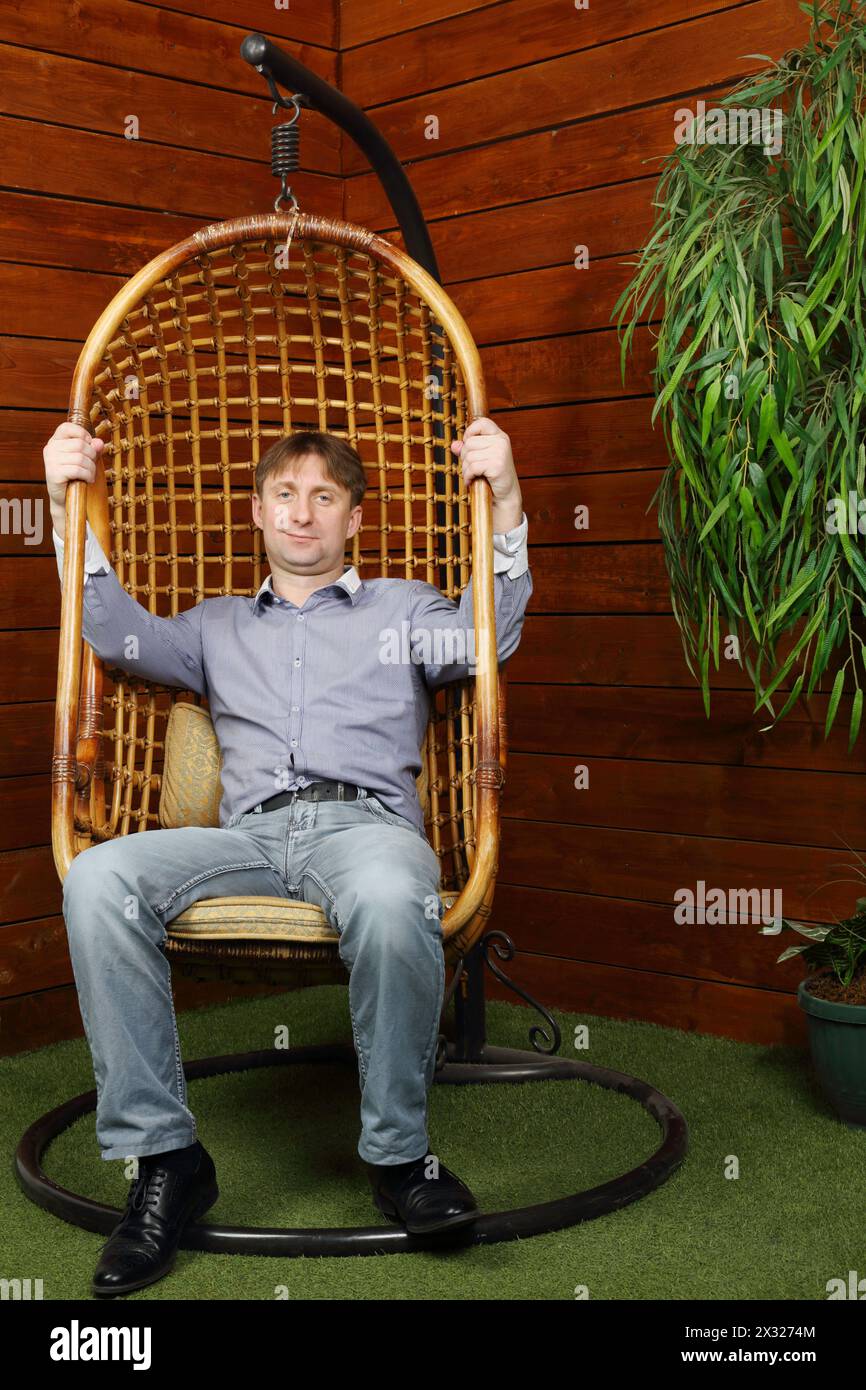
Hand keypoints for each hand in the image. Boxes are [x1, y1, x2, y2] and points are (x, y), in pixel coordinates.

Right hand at [43, 423, 104, 539]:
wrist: (65, 499)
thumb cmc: (76, 476)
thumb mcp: (86, 459)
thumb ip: (93, 448)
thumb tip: (99, 443)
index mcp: (55, 441)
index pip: (67, 427)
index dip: (83, 434)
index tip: (89, 445)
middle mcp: (50, 449)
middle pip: (80, 444)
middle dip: (92, 456)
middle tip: (92, 466)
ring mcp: (50, 461)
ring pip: (80, 458)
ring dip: (91, 468)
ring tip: (90, 475)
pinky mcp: (53, 474)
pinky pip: (78, 470)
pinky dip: (87, 475)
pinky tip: (87, 480)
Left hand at [451, 417, 522, 531]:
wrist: (505, 495)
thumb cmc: (492, 477)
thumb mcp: (480, 459)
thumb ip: (468, 450)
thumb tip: (454, 445)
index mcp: (499, 436)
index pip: (481, 423)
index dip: (470, 432)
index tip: (468, 444)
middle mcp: (501, 442)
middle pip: (470, 443)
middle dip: (465, 458)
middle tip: (470, 469)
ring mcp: (500, 453)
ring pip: (469, 456)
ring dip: (465, 470)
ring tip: (471, 476)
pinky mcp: (497, 465)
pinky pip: (472, 467)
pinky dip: (468, 476)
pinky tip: (472, 481)